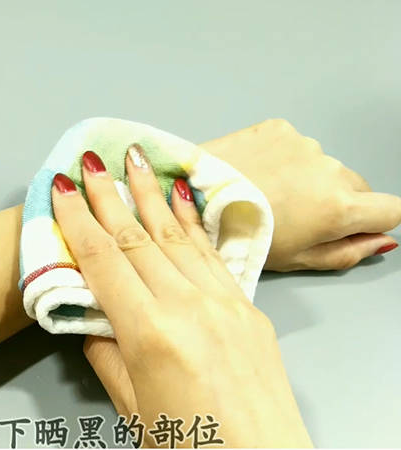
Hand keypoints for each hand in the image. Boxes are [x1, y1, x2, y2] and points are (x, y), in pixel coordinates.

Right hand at [52, 148, 311, 446]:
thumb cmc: (191, 447)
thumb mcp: (132, 407)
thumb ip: (107, 354)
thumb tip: (93, 317)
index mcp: (151, 333)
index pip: (105, 261)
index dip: (78, 220)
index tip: (61, 188)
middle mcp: (189, 306)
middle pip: (138, 238)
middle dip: (109, 195)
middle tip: (90, 160)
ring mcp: (223, 302)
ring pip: (177, 236)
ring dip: (150, 194)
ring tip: (133, 159)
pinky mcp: (247, 308)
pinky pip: (211, 254)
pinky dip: (191, 222)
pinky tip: (180, 196)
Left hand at [201, 119, 400, 270]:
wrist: (190, 197)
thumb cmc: (238, 235)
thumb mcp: (296, 259)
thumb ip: (348, 252)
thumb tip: (382, 241)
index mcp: (339, 207)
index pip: (391, 209)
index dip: (374, 221)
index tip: (352, 227)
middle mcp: (329, 169)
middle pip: (356, 186)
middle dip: (335, 201)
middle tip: (293, 217)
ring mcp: (304, 145)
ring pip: (322, 165)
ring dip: (305, 178)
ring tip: (264, 194)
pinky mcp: (278, 128)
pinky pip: (294, 146)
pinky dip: (281, 159)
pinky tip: (253, 174)